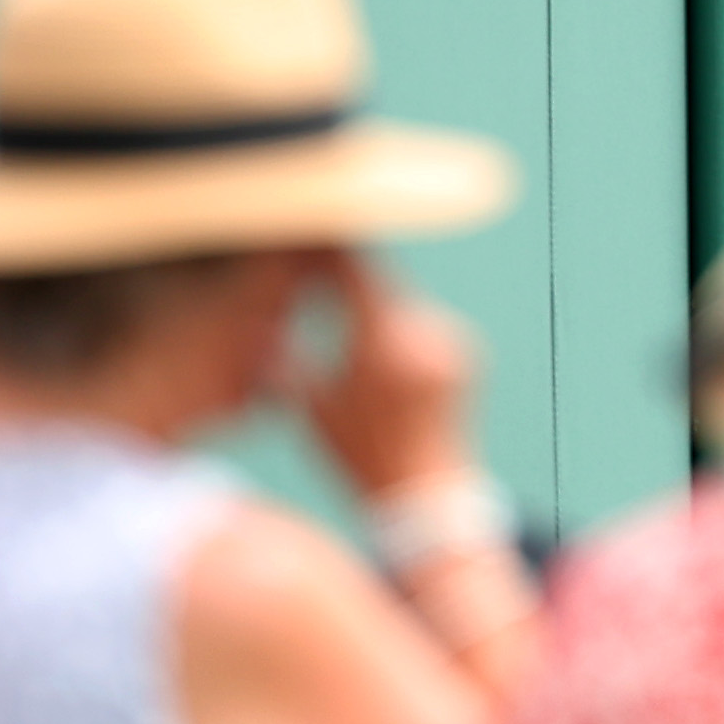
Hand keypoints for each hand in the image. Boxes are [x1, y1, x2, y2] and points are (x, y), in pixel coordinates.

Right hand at [287, 247, 480, 500]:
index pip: (353, 274)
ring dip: (373, 296)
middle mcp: (425, 332)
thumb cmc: (357, 452)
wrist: (426, 489)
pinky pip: (424, 320)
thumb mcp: (312, 405)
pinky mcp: (466, 346)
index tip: (303, 235)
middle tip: (312, 257)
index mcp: (384, 343)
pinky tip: (375, 328)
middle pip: (381, 282)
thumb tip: (256, 319)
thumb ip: (286, 356)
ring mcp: (452, 337)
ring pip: (402, 299)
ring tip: (337, 293)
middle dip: (346, 272)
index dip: (326, 251)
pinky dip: (397, 321)